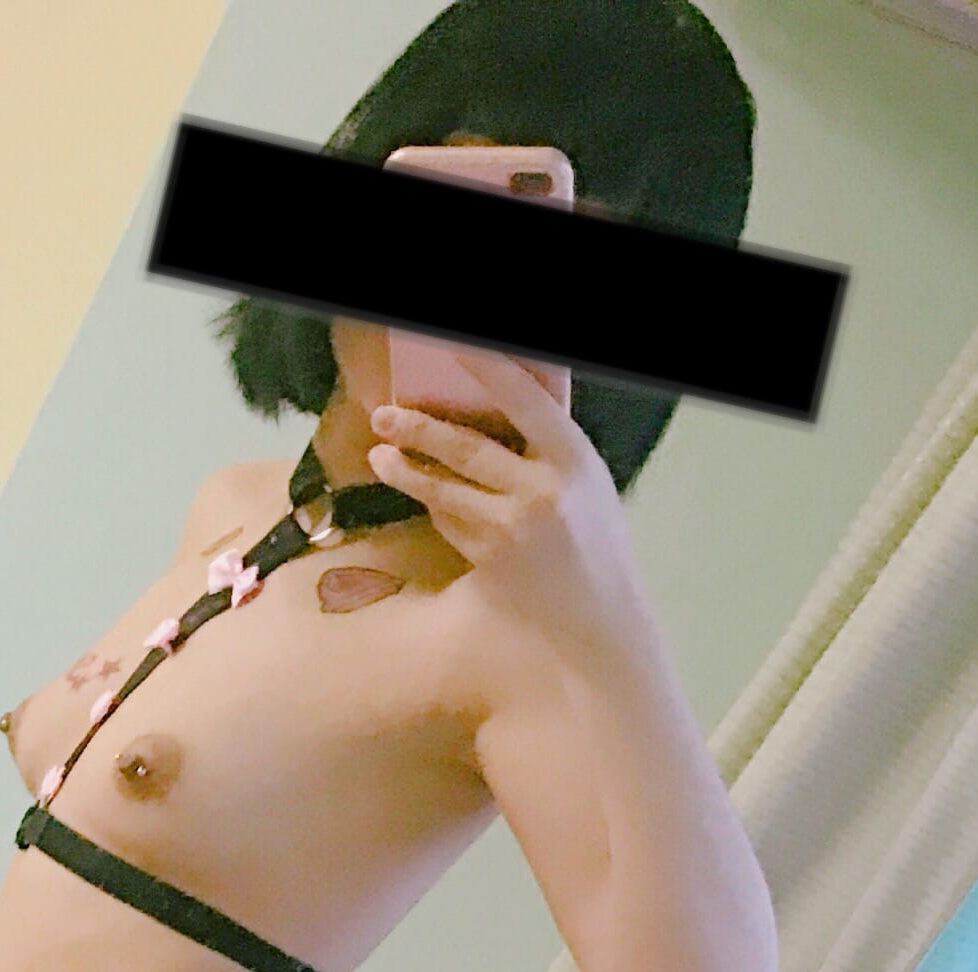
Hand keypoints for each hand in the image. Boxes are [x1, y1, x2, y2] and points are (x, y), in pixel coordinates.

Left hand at [368, 353, 647, 661]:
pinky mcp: (490, 563)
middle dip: (418, 428)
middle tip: (383, 414)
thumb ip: (548, 444)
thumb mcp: (585, 481)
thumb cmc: (592, 540)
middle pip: (466, 448)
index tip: (455, 344)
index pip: (525, 399)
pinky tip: (426, 497)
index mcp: (574, 458)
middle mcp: (543, 492)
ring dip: (407, 472)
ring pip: (446, 491)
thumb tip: (502, 395)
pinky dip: (438, 509)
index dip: (489, 368)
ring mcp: (512, 531)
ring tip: (380, 455)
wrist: (597, 619)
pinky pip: (451, 524)